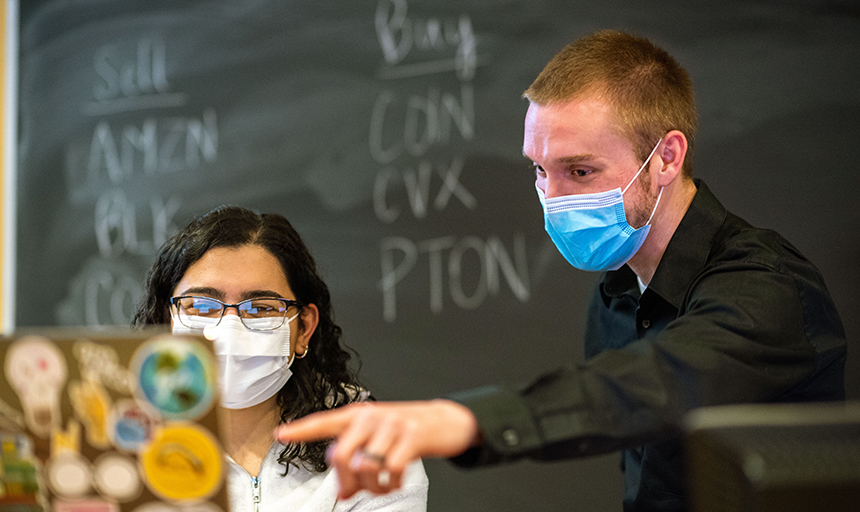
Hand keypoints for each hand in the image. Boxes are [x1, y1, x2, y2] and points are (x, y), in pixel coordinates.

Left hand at [275, 399, 479, 498]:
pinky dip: (391, 484)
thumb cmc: (405, 431)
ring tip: (380, 488)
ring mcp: (392, 425)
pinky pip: (391, 470)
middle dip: (344, 481)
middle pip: (340, 455)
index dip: (301, 429)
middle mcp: (372, 417)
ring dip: (371, 487)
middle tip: (351, 491)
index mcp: (359, 414)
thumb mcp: (378, 437)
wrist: (446, 421)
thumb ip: (357, 456)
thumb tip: (344, 490)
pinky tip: (395, 483)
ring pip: (365, 466)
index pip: (324, 421)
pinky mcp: (412, 437)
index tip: (280, 434)